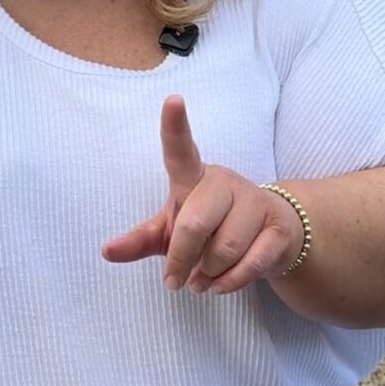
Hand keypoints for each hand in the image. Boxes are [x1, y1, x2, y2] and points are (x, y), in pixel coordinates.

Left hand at [101, 96, 302, 294]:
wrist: (269, 238)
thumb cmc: (210, 228)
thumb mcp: (172, 231)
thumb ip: (142, 240)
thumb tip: (106, 251)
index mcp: (194, 177)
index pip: (181, 150)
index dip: (175, 126)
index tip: (172, 100)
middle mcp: (225, 182)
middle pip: (196, 223)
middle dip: (182, 259)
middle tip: (176, 281)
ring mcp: (256, 202)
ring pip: (224, 249)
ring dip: (207, 275)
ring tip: (202, 279)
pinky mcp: (278, 228)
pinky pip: (250, 264)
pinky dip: (229, 284)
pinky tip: (220, 285)